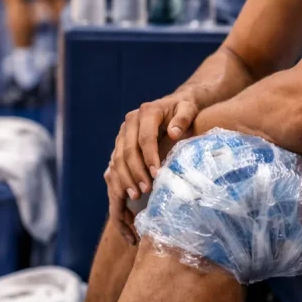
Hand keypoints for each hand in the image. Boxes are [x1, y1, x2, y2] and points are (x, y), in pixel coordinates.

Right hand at [106, 92, 198, 240]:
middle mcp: (129, 123)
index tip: (157, 173)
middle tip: (146, 190)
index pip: (145, 138)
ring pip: (116, 160)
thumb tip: (174, 133)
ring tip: (135, 196)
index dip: (150, 156)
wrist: (173, 105)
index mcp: (146, 112)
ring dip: (124, 180)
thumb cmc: (183, 109)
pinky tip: (125, 196)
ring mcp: (122, 136)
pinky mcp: (119, 147)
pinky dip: (118, 182)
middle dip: (135, 173)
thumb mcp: (188, 108)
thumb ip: (183, 118)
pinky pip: (113, 167)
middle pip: (127, 151)